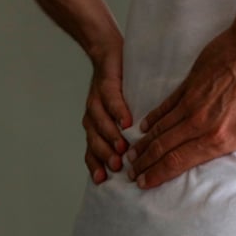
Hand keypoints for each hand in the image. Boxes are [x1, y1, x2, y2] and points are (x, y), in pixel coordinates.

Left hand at [83, 46, 131, 183]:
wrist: (108, 53)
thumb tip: (142, 161)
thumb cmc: (118, 89)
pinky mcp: (105, 84)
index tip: (103, 181)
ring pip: (100, 122)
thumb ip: (124, 136)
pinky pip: (110, 100)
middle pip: (94, 141)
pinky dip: (117, 111)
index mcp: (95, 128)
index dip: (96, 166)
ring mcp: (97, 100)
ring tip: (123, 147)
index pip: (92, 152)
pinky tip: (127, 121)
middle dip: (105, 155)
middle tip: (118, 167)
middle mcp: (92, 116)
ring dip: (111, 136)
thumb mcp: (119, 115)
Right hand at [126, 28, 235, 188]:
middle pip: (165, 148)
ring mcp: (193, 103)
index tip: (144, 183)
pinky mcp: (190, 84)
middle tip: (132, 174)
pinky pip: (166, 105)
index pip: (180, 162)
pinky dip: (154, 117)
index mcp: (220, 139)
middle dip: (145, 163)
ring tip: (133, 154)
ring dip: (145, 143)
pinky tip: (145, 125)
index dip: (159, 174)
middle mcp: (201, 123)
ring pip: (161, 128)